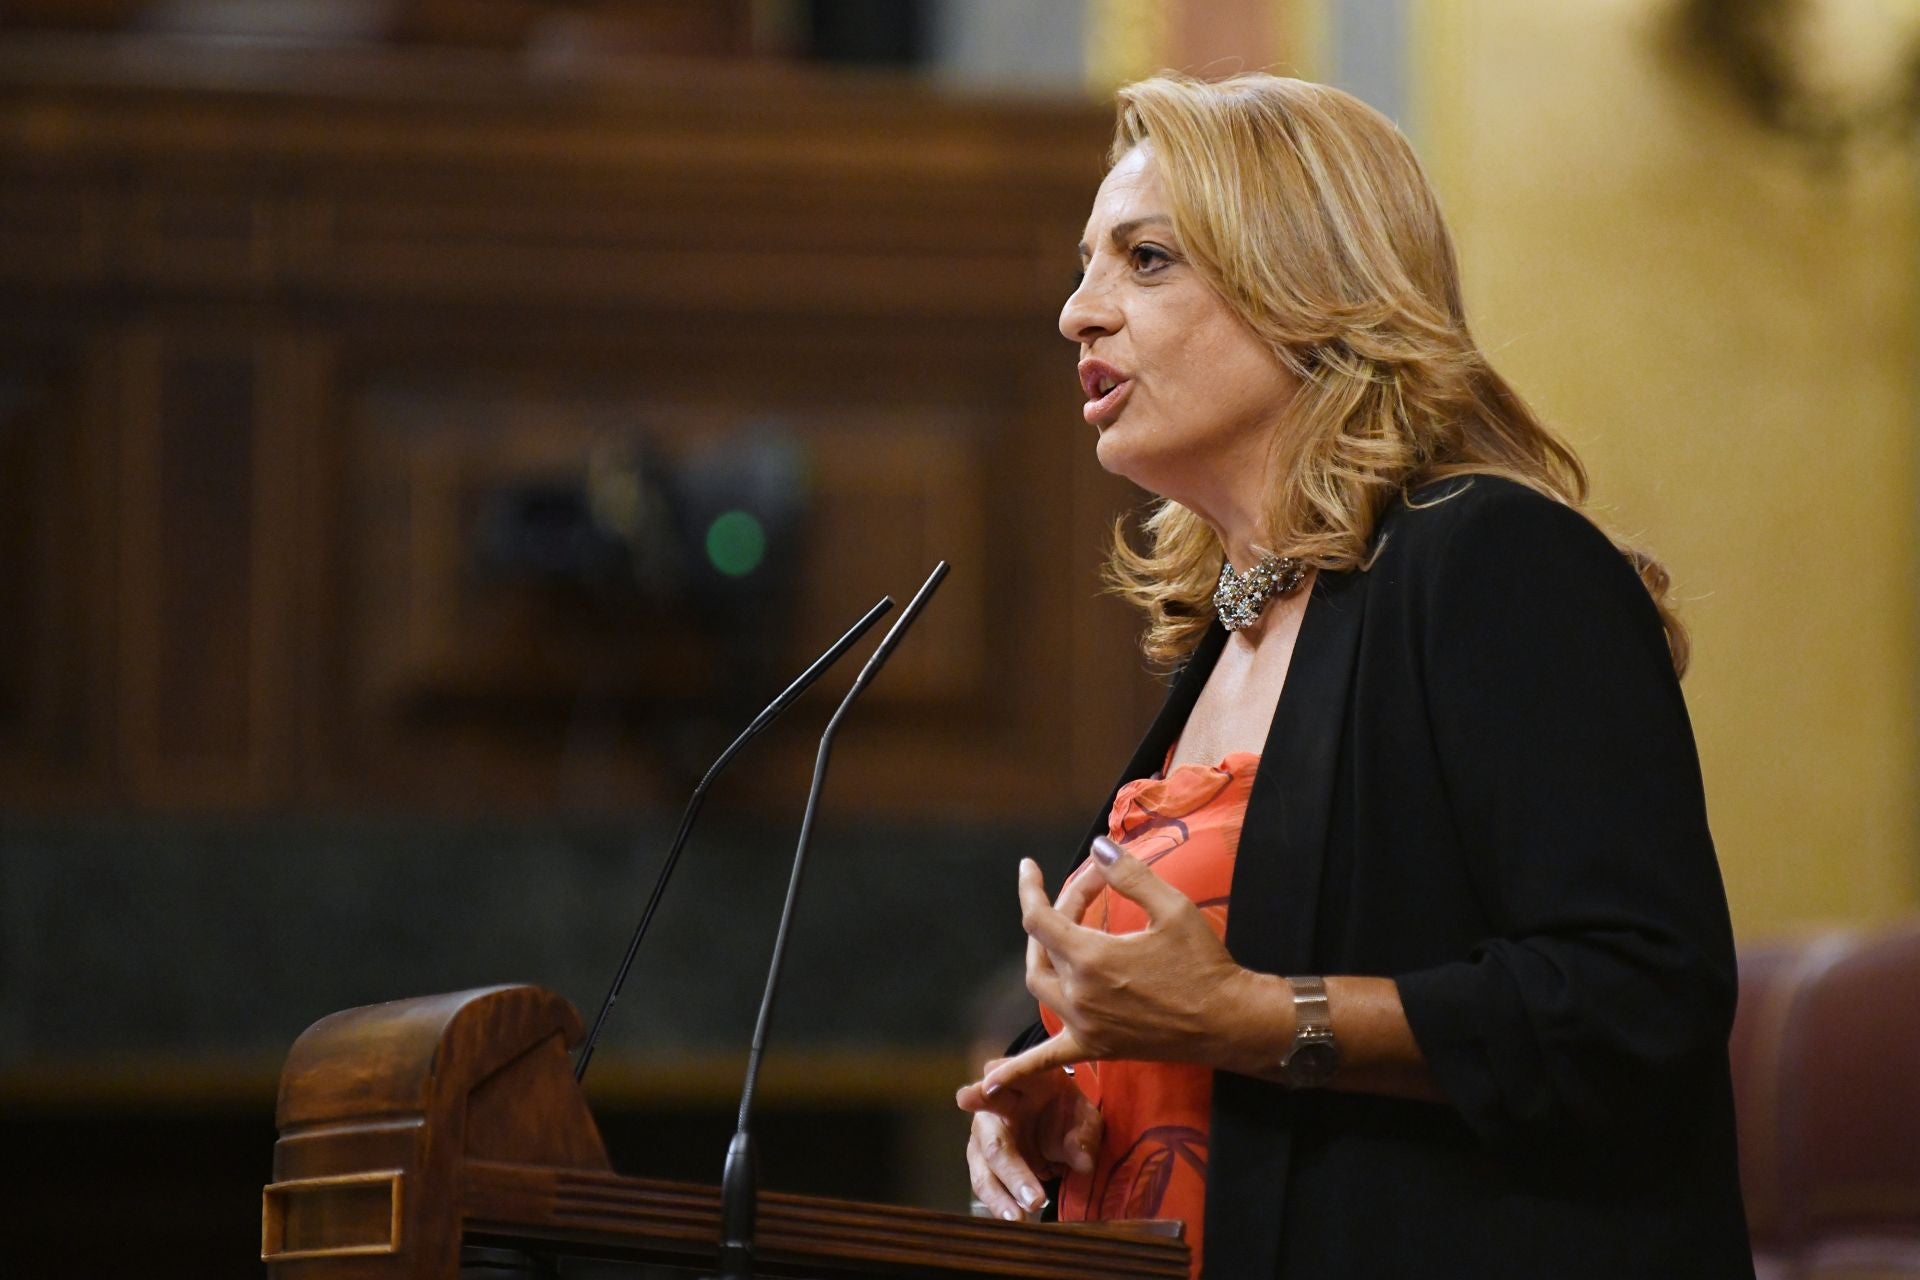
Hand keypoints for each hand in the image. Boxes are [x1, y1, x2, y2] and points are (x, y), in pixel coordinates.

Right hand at [955, 1058, 1099, 1219]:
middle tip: (1033, 1197)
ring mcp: (983, 1135)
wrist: (1053, 1120)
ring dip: (999, 1193)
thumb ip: (1084, 1134)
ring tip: (1018, 1217)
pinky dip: (998, 1202)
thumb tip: (1083, 1161)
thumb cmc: (1066, 1110)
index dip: (986, 1089)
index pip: (1002, 1077)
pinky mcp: (981, 1160)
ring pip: (983, 1166)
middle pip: (993, 1137)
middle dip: (1011, 1169)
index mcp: (1020, 1082)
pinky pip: (985, 1183)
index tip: (968, 1097)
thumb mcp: (1084, 1116)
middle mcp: (991, 1107)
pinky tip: (1012, 1218)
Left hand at [985, 838, 1264, 1092]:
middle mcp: (1079, 995)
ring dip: (1042, 954)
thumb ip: (1129, 875)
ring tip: (1063, 930)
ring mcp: (1084, 1026)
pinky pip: (1047, 1059)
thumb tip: (1098, 847)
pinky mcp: (1095, 1048)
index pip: (1040, 917)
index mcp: (1092, 959)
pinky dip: (1018, 1067)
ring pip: (1039, 985)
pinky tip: (990, 1082)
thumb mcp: (1171, 908)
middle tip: (1087, 892)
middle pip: (1043, 945)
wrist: (1229, 1021)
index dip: (1031, 888)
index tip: (1029, 866)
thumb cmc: (1203, 964)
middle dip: (1057, 911)